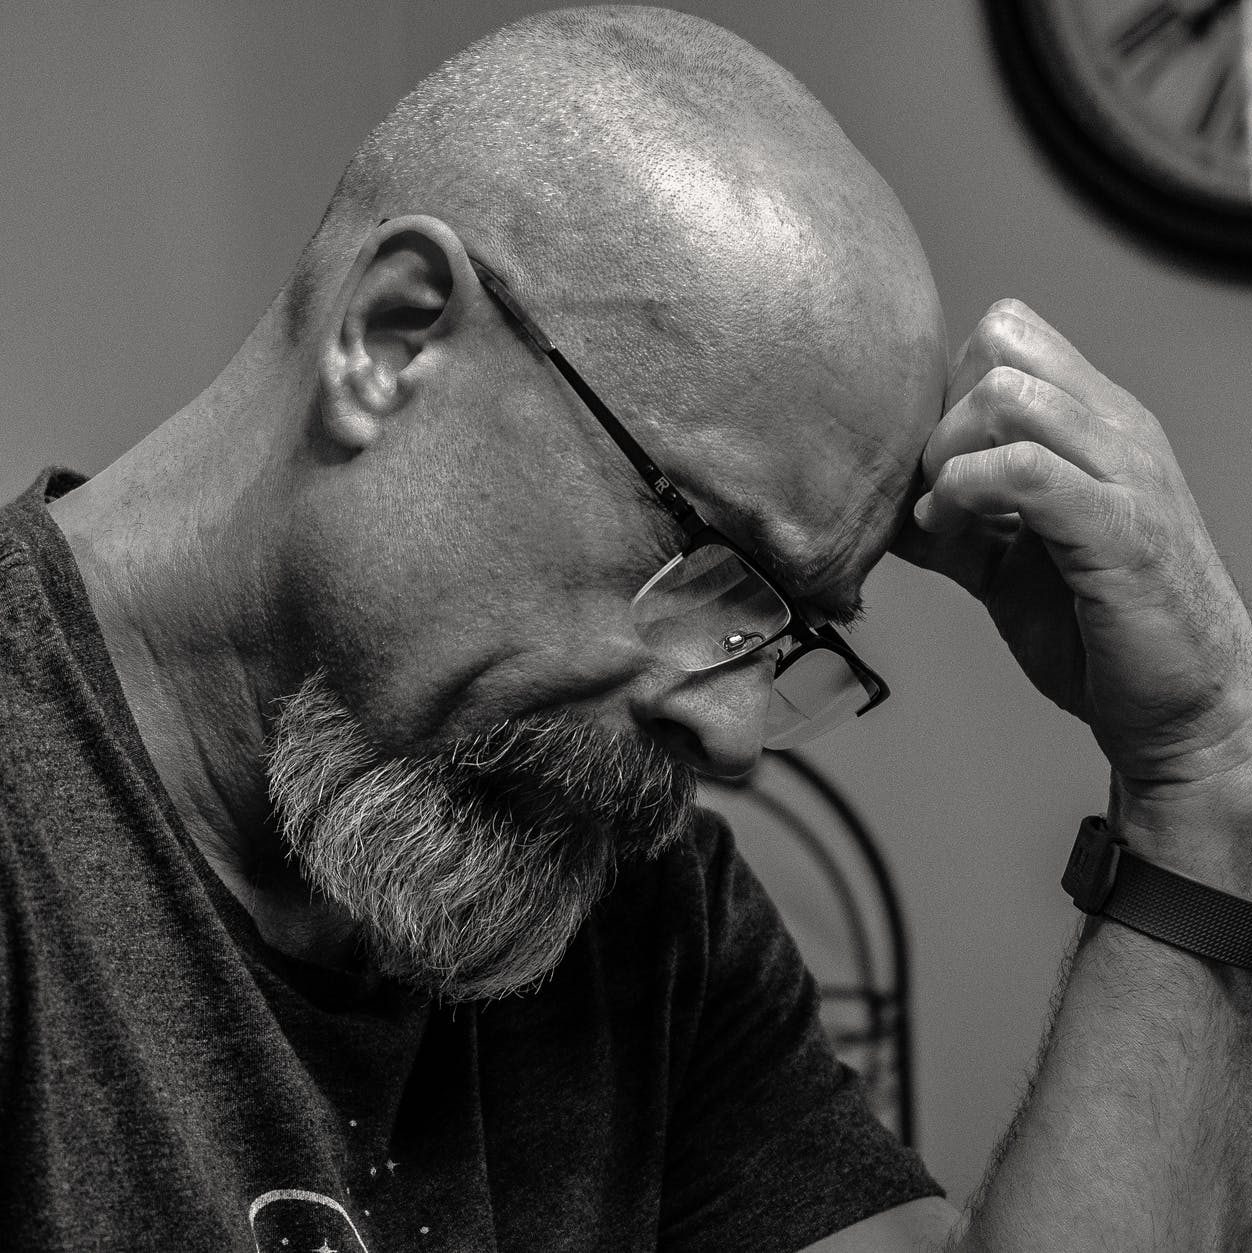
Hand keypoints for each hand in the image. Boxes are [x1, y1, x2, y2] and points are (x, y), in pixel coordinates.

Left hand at [892, 300, 1251, 862]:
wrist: (1183, 705)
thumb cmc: (1100, 628)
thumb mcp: (1008, 560)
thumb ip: (954, 522)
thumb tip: (883, 507)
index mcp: (1094, 423)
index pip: (1006, 334)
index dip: (946, 389)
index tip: (933, 463)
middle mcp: (1114, 429)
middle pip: (998, 345)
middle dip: (939, 414)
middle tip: (933, 487)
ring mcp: (1122, 472)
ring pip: (1004, 395)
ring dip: (947, 454)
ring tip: (944, 514)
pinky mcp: (1117, 528)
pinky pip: (1021, 470)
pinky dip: (963, 494)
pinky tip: (951, 534)